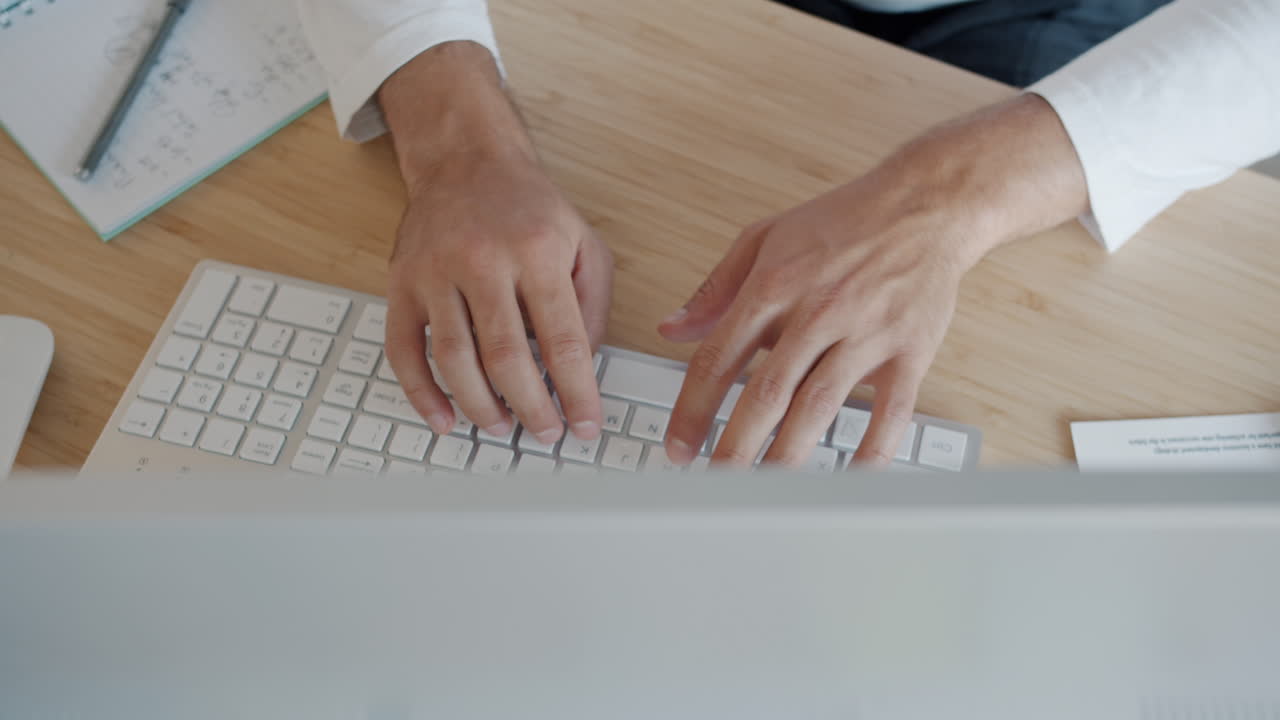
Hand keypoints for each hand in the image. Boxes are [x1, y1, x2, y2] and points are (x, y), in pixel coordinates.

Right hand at [379, 42, 612, 443]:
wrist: (465, 160)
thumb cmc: (527, 208)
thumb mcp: (583, 242)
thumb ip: (592, 304)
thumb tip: (584, 367)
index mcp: (536, 251)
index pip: (562, 340)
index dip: (577, 393)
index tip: (586, 426)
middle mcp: (483, 261)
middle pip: (506, 357)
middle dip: (531, 408)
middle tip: (545, 434)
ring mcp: (435, 273)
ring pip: (454, 360)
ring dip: (480, 407)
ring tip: (502, 427)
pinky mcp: (402, 283)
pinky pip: (403, 350)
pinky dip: (421, 393)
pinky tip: (443, 418)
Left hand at [659, 94, 1088, 466]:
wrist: (925, 204)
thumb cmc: (843, 221)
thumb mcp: (764, 238)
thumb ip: (715, 289)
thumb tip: (672, 328)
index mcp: (774, 285)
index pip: (719, 358)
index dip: (693, 408)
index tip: (678, 445)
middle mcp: (818, 312)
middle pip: (766, 394)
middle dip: (734, 447)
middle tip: (712, 485)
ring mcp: (866, 334)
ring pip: (819, 407)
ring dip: (787, 456)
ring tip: (763, 491)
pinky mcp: (909, 351)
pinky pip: (890, 412)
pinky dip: (871, 450)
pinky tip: (849, 480)